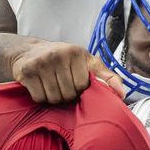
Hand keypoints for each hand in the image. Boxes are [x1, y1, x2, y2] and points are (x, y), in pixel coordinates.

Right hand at [10, 41, 125, 103]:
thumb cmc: (61, 59)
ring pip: (54, 98)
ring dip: (53, 98)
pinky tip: (40, 86)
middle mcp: (59, 54)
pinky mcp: (27, 71)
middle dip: (66, 94)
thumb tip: (121, 93)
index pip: (83, 85)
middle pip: (68, 93)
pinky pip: (40, 98)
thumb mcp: (85, 61)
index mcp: (76, 52)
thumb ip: (106, 76)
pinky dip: (40, 97)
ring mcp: (41, 62)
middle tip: (61, 85)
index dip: (78, 88)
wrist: (28, 51)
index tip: (73, 81)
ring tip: (51, 86)